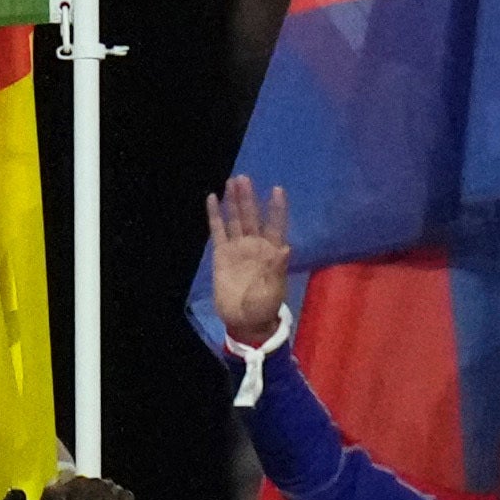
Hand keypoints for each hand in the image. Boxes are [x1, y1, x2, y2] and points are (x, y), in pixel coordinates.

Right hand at [202, 172, 295, 353]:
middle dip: (249, 198)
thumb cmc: (264, 306)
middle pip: (252, 217)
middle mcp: (255, 245)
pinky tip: (213, 199)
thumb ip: (278, 268)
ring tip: (231, 181)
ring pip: (235, 219)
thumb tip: (286, 248)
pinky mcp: (222, 254)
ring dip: (234, 201)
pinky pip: (218, 231)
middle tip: (245, 178)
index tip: (277, 190)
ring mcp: (238, 248)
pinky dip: (215, 215)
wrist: (245, 321)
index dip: (277, 208)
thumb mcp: (274, 289)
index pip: (275, 225)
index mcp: (271, 252)